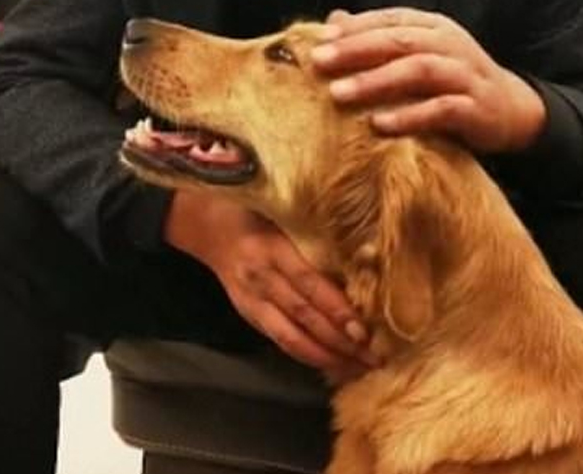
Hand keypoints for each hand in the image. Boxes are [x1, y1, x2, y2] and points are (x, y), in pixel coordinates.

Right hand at [165, 191, 375, 377]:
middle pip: (303, 317)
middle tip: (373, 357)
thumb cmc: (258, 214)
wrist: (208, 227)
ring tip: (358, 368)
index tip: (364, 331)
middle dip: (340, 342)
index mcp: (273, 248)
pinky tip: (332, 364)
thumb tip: (367, 265)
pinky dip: (307, 356)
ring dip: (326, 358)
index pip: (309, 284)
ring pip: (290, 338)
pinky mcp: (249, 315)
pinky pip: (280, 341)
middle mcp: (261, 278)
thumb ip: (317, 239)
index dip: (336, 310)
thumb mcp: (286, 215)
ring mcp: (252, 301)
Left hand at [310, 8, 546, 153]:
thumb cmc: (451, 83)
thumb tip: (333, 21)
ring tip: (339, 94)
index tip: (317, 41)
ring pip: (418, 71)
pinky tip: (380, 124)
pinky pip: (441, 110)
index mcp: (432, 27)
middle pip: (399, 41)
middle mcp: (449, 45)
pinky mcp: (476, 109)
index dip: (353, 29)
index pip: (389, 21)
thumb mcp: (417, 55)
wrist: (510, 111)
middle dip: (355, 50)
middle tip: (319, 62)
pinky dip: (409, 116)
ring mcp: (465, 75)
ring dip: (376, 82)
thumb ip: (379, 39)